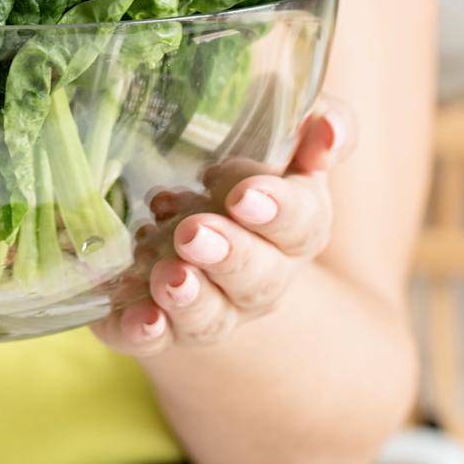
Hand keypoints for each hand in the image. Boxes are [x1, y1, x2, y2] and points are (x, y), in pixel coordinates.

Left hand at [93, 98, 354, 357]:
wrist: (203, 236)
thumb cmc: (249, 176)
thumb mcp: (288, 143)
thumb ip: (319, 128)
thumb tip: (326, 126)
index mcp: (293, 229)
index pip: (301, 224)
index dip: (277, 211)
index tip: (245, 196)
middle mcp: (260, 276)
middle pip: (258, 278)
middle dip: (228, 256)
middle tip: (194, 233)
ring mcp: (214, 306)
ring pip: (212, 316)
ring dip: (191, 299)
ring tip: (169, 276)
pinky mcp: (162, 324)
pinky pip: (157, 338)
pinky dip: (145, 332)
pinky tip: (137, 319)